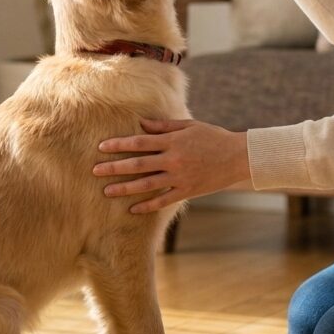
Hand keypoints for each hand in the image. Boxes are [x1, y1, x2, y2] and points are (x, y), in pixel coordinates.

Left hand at [93, 117, 250, 213]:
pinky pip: (163, 200)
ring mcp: (180, 177)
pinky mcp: (187, 191)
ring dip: (125, 188)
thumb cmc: (213, 137)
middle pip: (138, 164)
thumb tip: (140, 123)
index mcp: (173, 141)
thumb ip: (164, 126)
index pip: (140, 142)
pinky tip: (132, 209)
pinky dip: (147, 206)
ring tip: (106, 191)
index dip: (119, 144)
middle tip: (95, 170)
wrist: (238, 157)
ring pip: (147, 184)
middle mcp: (174, 159)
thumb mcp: (189, 126)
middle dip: (114, 167)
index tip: (102, 147)